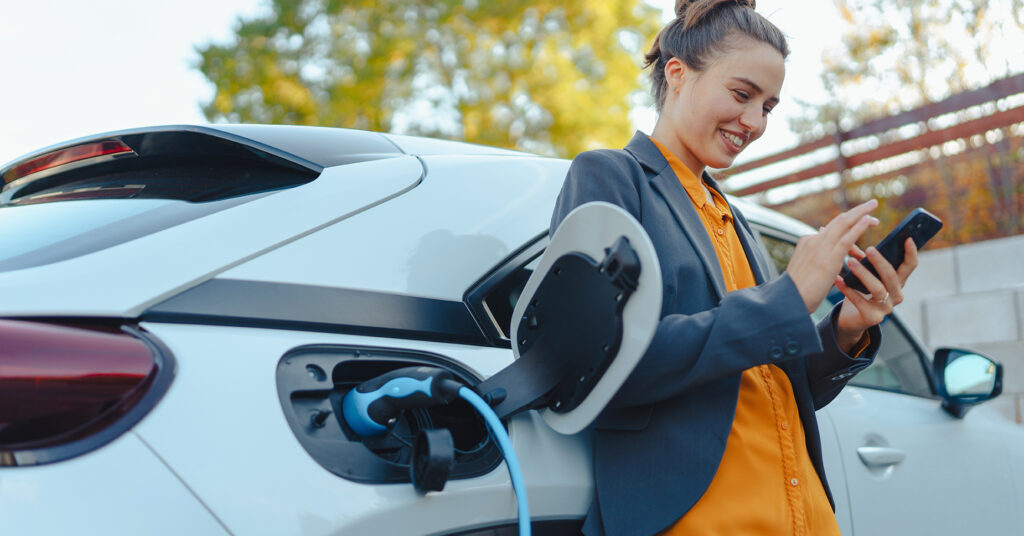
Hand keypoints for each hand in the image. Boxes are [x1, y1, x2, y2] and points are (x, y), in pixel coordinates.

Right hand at [786, 199, 879, 313]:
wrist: (789, 301)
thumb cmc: (798, 290)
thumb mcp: (807, 269)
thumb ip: (817, 257)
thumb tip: (827, 252)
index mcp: (807, 243)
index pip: (831, 229)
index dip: (848, 223)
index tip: (860, 221)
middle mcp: (813, 241)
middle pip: (838, 220)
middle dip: (857, 211)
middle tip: (872, 205)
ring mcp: (820, 248)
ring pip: (843, 224)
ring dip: (861, 214)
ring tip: (875, 215)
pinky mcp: (828, 259)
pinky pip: (846, 239)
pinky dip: (858, 227)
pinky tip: (868, 221)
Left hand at [832, 237, 919, 350]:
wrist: (850, 318)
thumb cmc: (859, 291)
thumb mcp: (866, 274)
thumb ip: (864, 258)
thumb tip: (852, 236)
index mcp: (898, 282)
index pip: (910, 266)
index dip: (911, 253)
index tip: (908, 238)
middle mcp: (896, 295)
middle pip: (892, 276)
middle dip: (881, 262)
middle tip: (869, 249)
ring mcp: (886, 308)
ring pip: (878, 289)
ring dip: (863, 274)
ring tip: (850, 261)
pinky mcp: (872, 318)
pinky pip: (860, 301)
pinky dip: (847, 289)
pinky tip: (838, 279)